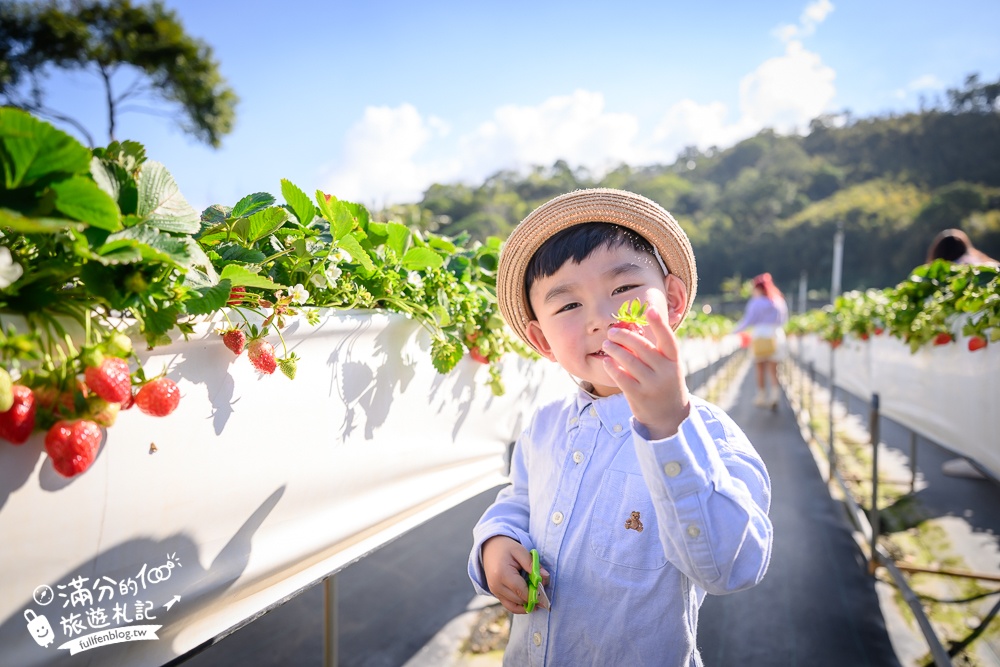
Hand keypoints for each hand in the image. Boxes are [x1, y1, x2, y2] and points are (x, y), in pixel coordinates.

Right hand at [481, 536, 549, 613]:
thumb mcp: (520, 551)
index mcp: (502, 573)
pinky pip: (510, 606)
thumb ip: (533, 564)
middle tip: (542, 590)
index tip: (544, 589)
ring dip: (526, 603)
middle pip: (519, 600)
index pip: (521, 590)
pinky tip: (528, 600)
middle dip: (532, 597)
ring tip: (536, 595)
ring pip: (514, 606)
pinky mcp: (496, 595)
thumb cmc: (506, 548)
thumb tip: (545, 577)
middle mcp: (496, 586)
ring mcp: (495, 592)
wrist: (489, 548)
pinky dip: (520, 606)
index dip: (534, 592)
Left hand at [602, 305, 689, 439]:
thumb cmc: (664, 383)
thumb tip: (630, 331)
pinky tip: (606, 361)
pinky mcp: (638, 396)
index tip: (651, 310)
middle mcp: (665, 372)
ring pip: (628, 361)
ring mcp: (652, 384)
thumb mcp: (667, 367)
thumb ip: (654, 352)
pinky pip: (621, 377)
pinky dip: (611, 367)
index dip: (660, 324)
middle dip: (624, 336)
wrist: (669, 416)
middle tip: (612, 331)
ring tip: (606, 344)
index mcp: (673, 361)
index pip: (668, 339)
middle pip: (642, 347)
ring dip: (614, 349)